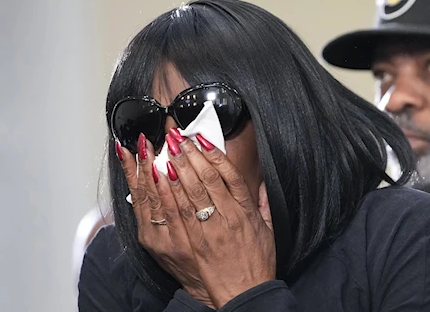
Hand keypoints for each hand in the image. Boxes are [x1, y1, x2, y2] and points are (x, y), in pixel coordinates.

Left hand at [118, 130, 275, 308]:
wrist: (245, 293)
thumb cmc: (257, 263)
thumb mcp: (268, 229)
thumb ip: (263, 203)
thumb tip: (261, 182)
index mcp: (246, 211)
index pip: (229, 175)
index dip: (215, 154)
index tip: (203, 139)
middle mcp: (228, 216)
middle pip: (206, 178)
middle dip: (190, 154)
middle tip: (177, 136)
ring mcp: (209, 229)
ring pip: (190, 192)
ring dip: (177, 167)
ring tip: (166, 148)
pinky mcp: (194, 243)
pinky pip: (179, 213)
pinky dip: (169, 193)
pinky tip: (161, 177)